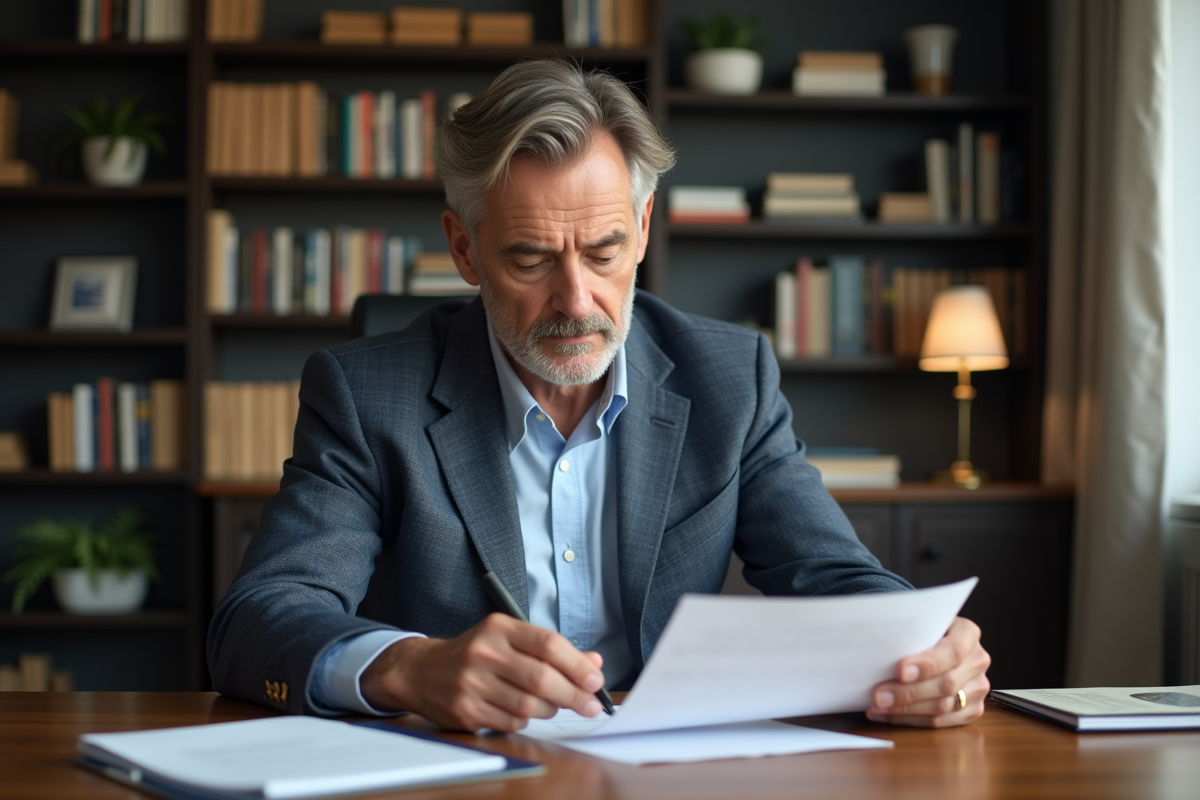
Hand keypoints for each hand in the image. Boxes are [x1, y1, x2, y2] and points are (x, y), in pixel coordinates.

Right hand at [360, 613, 605, 731]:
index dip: (577, 665)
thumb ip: (551, 650)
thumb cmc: (475, 653)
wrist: (420, 670)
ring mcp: (472, 683)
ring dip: (550, 709)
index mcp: (499, 627)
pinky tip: (524, 710)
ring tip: (555, 705)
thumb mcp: (509, 639)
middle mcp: (484, 652)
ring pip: (529, 704)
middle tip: (591, 705)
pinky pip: (511, 721)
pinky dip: (525, 719)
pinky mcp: (465, 710)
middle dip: (573, 695)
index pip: (548, 644)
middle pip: (541, 678)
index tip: (595, 680)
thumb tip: (593, 663)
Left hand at [866, 616, 990, 727]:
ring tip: (877, 706)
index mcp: (967, 633)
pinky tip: (888, 714)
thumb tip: (881, 652)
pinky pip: (941, 722)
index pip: (952, 652)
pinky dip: (910, 720)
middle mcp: (977, 661)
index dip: (927, 664)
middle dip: (907, 693)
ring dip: (905, 710)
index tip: (900, 671)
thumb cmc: (923, 632)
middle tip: (878, 696)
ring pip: (943, 707)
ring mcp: (978, 687)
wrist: (936, 642)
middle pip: (946, 684)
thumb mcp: (920, 624)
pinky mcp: (972, 709)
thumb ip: (910, 635)